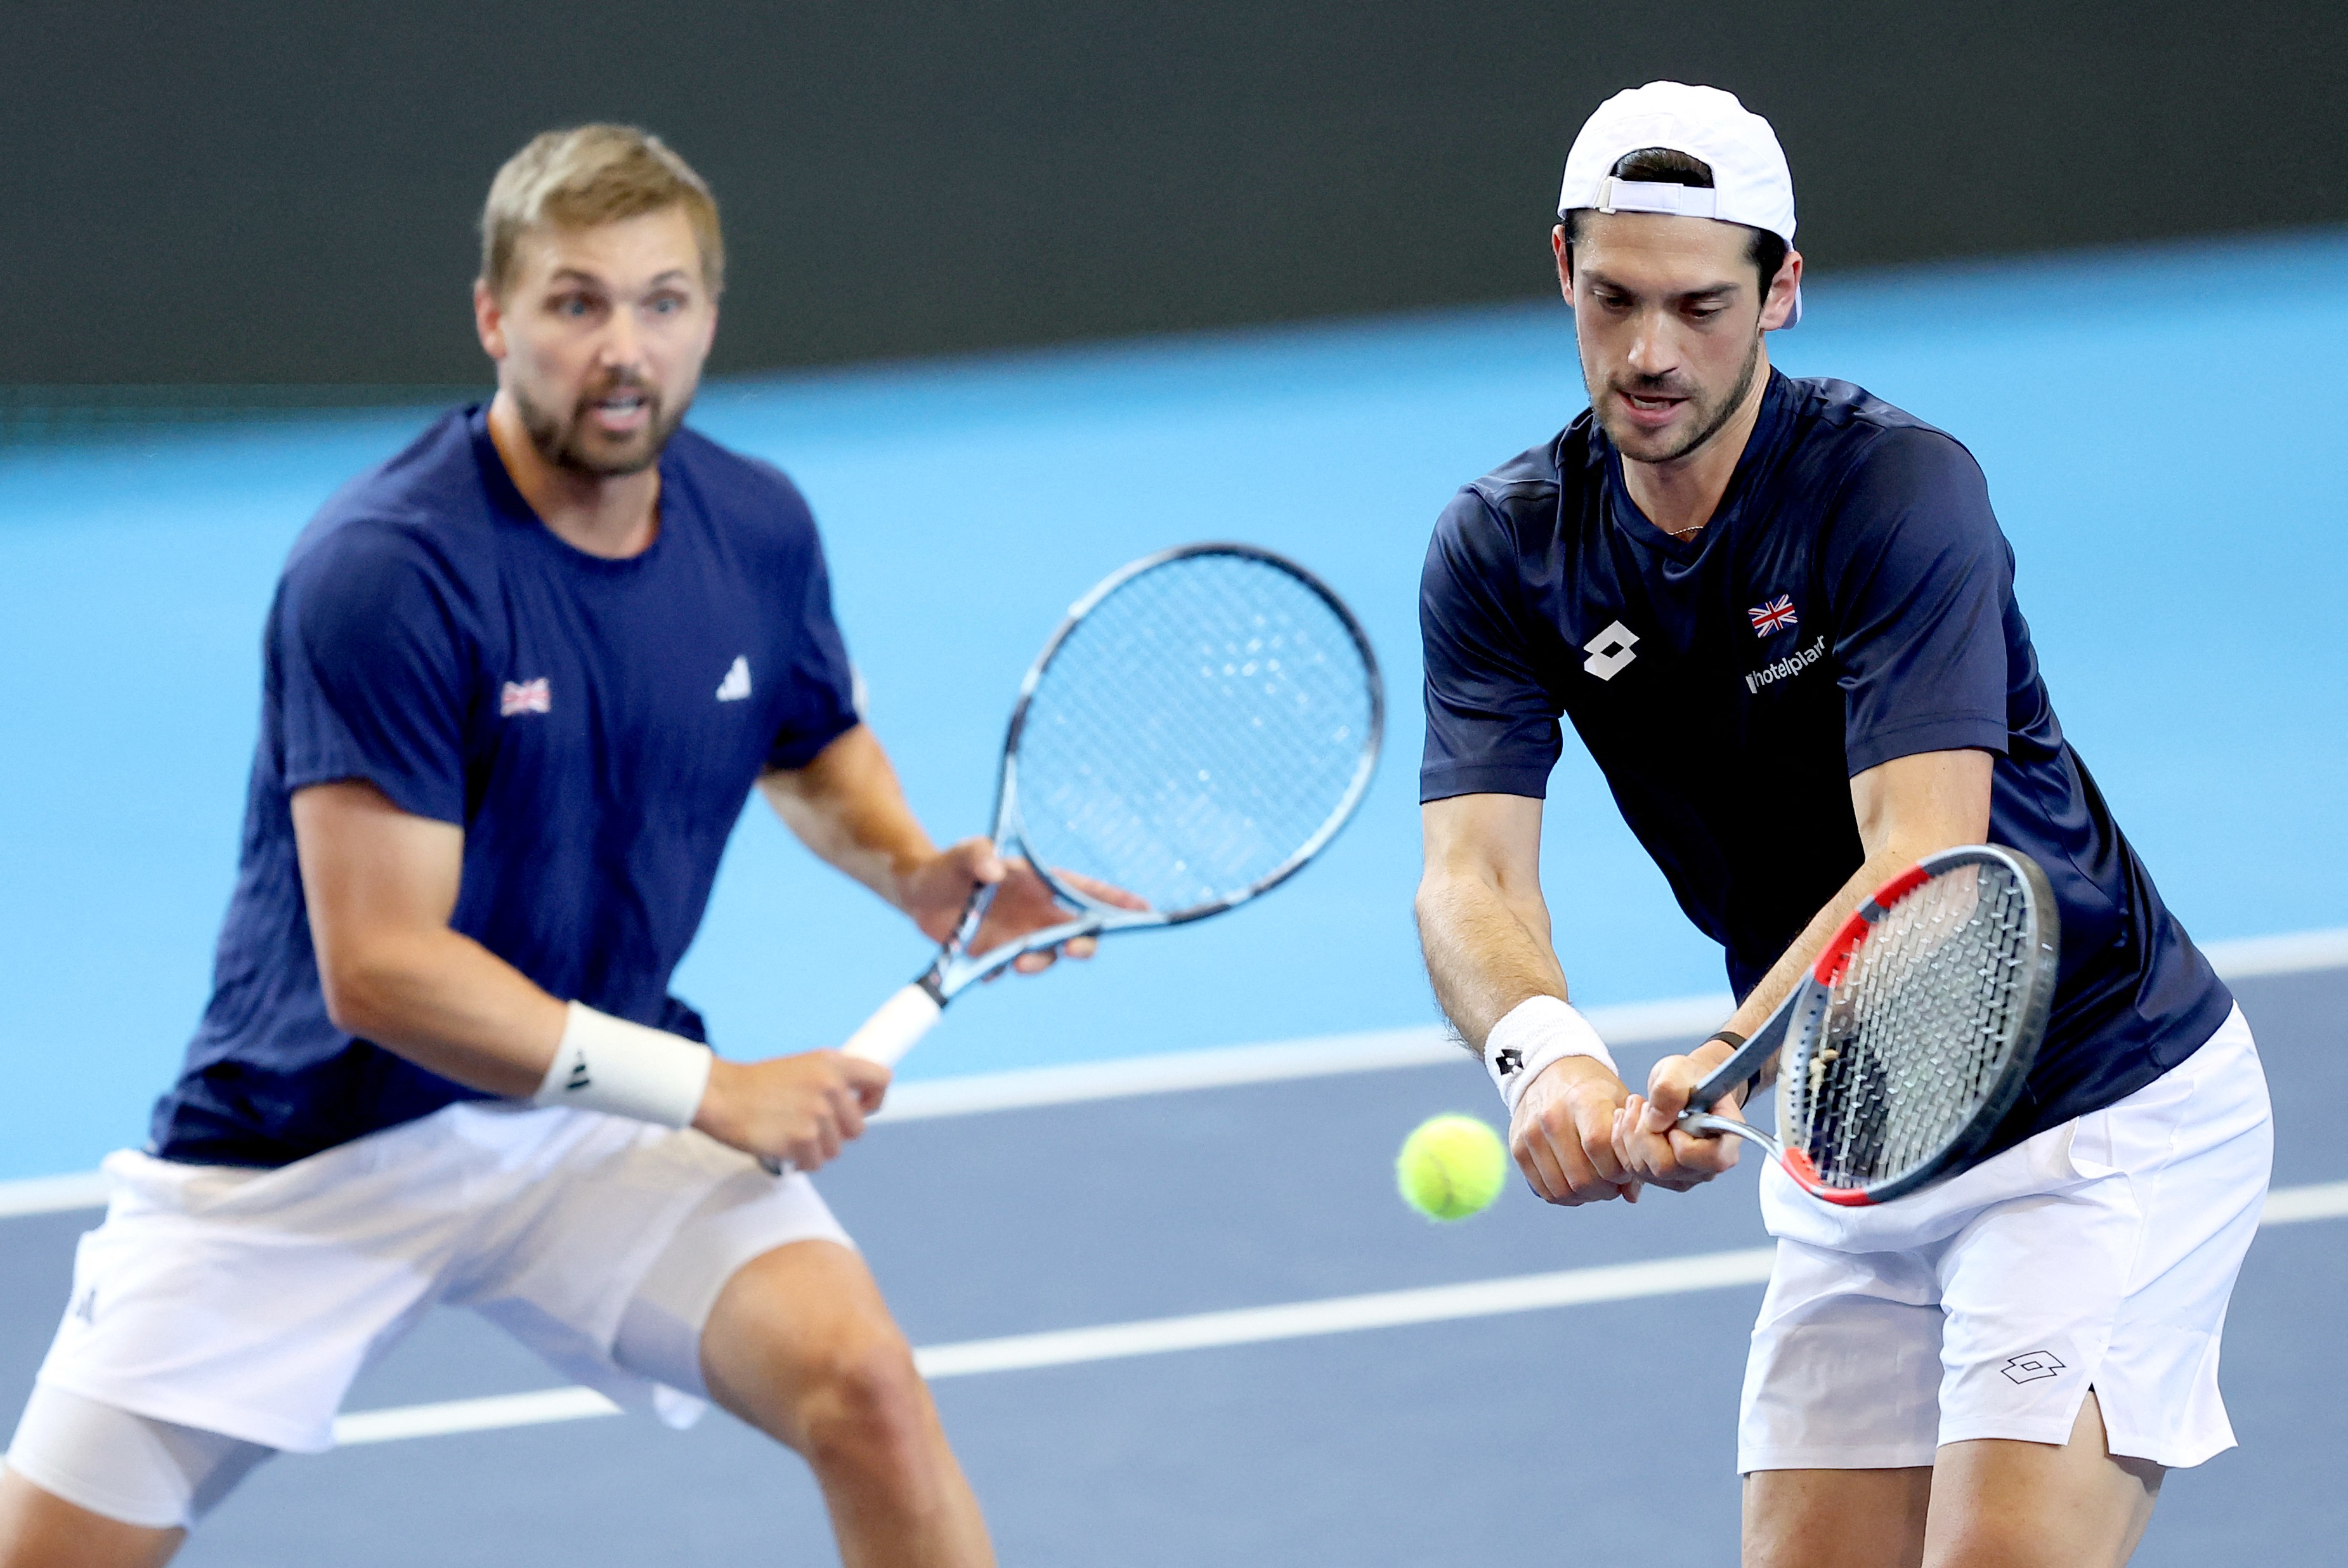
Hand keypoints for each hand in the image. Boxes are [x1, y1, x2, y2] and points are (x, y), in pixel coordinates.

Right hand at [694, 1051, 891, 1170]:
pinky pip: (816, 1163)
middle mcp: (830, 1086)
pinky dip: (802, 1162)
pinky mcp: (802, 1139)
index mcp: (832, 1063)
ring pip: (837, 1149)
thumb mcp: (802, 1066)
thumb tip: (857, 1103)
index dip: (875, 1099)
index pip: (880, 1079)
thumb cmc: (757, 1084)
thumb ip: (831, 1079)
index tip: (863, 1108)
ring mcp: (817, 1114)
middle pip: (858, 1127)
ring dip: (817, 1149)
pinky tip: (785, 1147)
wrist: (721, 1095)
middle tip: (812, 1127)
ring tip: (793, 1135)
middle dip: (838, 1133)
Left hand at [902, 838, 1145, 975]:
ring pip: (1046, 955)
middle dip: (1083, 943)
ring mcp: (1019, 935)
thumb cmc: (950, 866)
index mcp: (1040, 883)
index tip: (1142, 909)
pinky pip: (1009, 969)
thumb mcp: (963, 854)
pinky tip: (986, 966)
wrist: (919, 893)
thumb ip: (977, 855)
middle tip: (1073, 949)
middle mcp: (1036, 912)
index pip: (1085, 891)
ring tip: (1018, 962)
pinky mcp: (997, 955)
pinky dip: (1001, 970)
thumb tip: (993, 869)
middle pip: (1077, 931)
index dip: (1115, 900)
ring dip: (1040, 962)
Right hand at [1510, 1055, 1639, 1205]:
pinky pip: (1542, 1189)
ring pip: (1561, 1189)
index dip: (1618, 1170)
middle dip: (1604, 1190)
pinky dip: (1563, 1196)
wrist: (1551, 1071)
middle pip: (1580, 1176)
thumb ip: (1629, 1148)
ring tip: (1595, 1186)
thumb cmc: (1595, 1092)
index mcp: (1583, 1100)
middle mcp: (1552, 1116)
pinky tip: (1575, 1186)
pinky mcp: (1518, 1146)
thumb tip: (1631, 1195)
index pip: (1599, 1147)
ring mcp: (1531, 1133)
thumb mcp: (1620, 1106)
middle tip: (1612, 1185)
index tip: (1625, 1170)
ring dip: (1584, 1197)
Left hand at [1613, 1039, 1746, 1191]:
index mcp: (1725, 1143)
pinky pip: (1630, 1168)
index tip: (1674, 1118)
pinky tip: (1628, 1119)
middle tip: (1643, 1104)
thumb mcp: (1680, 1070)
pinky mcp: (1660, 1176)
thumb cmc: (1690, 1079)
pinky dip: (1621, 1142)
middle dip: (1644, 1132)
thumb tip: (1655, 1122)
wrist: (1685, 1086)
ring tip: (1636, 1105)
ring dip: (1629, 1133)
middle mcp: (1706, 1168)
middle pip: (1664, 1167)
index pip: (1705, 1160)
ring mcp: (1683, 1176)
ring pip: (1643, 1169)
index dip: (1681, 1142)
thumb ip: (1670, 1090)